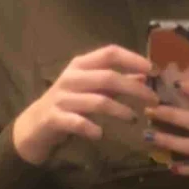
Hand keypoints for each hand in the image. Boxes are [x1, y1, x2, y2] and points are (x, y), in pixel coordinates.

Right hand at [13, 45, 156, 165]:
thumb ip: (115, 83)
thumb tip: (145, 76)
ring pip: (97, 100)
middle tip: (153, 100)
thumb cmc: (68, 106)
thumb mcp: (92, 90)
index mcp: (81, 65)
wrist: (34, 127)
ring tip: (134, 119)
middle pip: (108, 77)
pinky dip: (90, 128)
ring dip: (119, 110)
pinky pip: (77, 122)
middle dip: (134, 88)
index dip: (133, 59)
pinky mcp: (55, 118)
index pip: (110, 53)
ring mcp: (63, 97)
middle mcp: (72, 77)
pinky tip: (101, 135)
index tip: (153, 69)